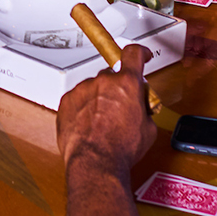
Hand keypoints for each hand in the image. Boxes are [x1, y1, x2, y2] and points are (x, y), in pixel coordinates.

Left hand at [56, 43, 155, 176]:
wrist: (96, 162)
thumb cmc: (120, 149)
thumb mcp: (148, 129)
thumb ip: (145, 110)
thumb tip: (142, 109)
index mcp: (127, 84)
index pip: (133, 54)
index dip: (139, 53)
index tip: (140, 55)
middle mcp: (104, 82)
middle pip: (112, 76)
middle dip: (117, 90)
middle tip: (120, 109)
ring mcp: (83, 90)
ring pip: (93, 89)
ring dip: (99, 100)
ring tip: (102, 124)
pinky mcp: (67, 101)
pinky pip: (78, 99)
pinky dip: (83, 109)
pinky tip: (90, 126)